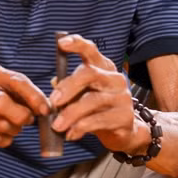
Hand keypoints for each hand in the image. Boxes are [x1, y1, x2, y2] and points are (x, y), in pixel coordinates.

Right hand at [0, 59, 50, 146]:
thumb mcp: (3, 83)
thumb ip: (25, 91)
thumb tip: (49, 108)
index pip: (16, 81)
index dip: (35, 97)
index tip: (47, 110)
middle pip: (2, 103)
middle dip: (22, 115)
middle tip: (28, 119)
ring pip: (2, 125)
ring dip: (15, 129)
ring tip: (11, 124)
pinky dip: (5, 139)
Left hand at [50, 34, 144, 154]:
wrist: (123, 131)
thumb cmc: (96, 109)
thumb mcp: (81, 95)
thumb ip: (67, 88)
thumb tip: (54, 83)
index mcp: (103, 68)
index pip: (91, 51)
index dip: (77, 45)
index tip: (61, 43)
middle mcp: (115, 79)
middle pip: (90, 74)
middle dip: (68, 87)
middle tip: (53, 102)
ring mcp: (122, 97)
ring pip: (92, 100)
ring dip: (71, 113)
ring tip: (57, 125)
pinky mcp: (124, 116)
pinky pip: (99, 120)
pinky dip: (81, 128)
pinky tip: (70, 134)